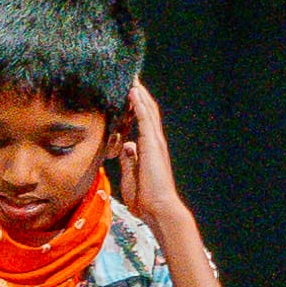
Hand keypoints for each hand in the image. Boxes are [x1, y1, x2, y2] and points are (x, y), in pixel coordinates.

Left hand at [116, 83, 194, 228]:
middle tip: (130, 78)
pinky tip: (133, 93)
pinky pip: (145, 120)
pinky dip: (139, 105)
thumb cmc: (146, 198)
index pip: (142, 122)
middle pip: (147, 112)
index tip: (126, 93)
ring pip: (147, 111)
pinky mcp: (152, 146)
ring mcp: (155, 143)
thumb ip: (130, 160)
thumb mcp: (132, 176)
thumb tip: (128, 145)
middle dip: (138, 95)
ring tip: (131, 78)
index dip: (135, 107)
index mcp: (149, 149)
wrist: (159, 208)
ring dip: (139, 94)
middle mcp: (154, 143)